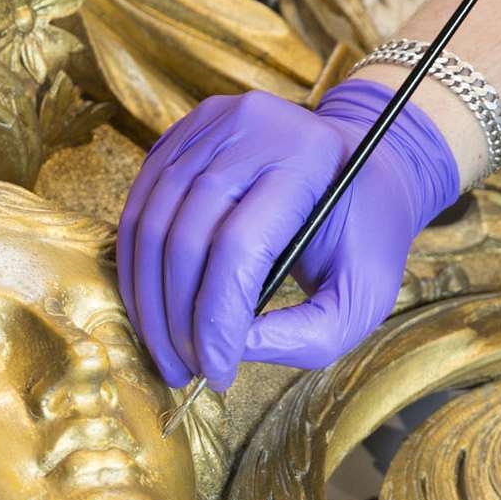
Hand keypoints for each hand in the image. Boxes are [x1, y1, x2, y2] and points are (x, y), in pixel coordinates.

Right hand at [117, 80, 460, 389]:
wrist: (360, 166)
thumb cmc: (363, 233)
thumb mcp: (364, 294)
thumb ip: (308, 335)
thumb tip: (231, 350)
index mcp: (305, 161)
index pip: (237, 248)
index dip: (215, 319)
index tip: (216, 372)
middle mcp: (250, 130)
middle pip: (185, 237)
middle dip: (175, 319)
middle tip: (184, 370)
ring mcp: (207, 127)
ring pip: (150, 225)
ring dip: (147, 301)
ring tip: (165, 350)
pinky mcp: (180, 137)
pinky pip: (138, 209)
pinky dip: (136, 268)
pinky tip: (153, 307)